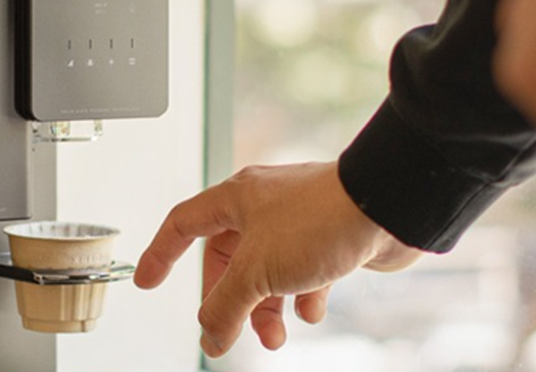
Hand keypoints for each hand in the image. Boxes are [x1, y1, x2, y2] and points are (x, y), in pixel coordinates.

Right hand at [134, 162, 422, 356]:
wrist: (388, 208)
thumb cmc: (322, 219)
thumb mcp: (257, 271)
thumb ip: (226, 307)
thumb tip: (211, 335)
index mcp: (235, 199)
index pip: (181, 226)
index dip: (160, 255)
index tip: (147, 281)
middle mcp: (263, 207)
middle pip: (228, 261)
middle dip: (230, 301)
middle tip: (230, 330)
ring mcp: (297, 222)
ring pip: (267, 273)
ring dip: (267, 309)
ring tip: (276, 336)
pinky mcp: (328, 238)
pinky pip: (303, 274)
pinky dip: (303, 298)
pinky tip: (310, 311)